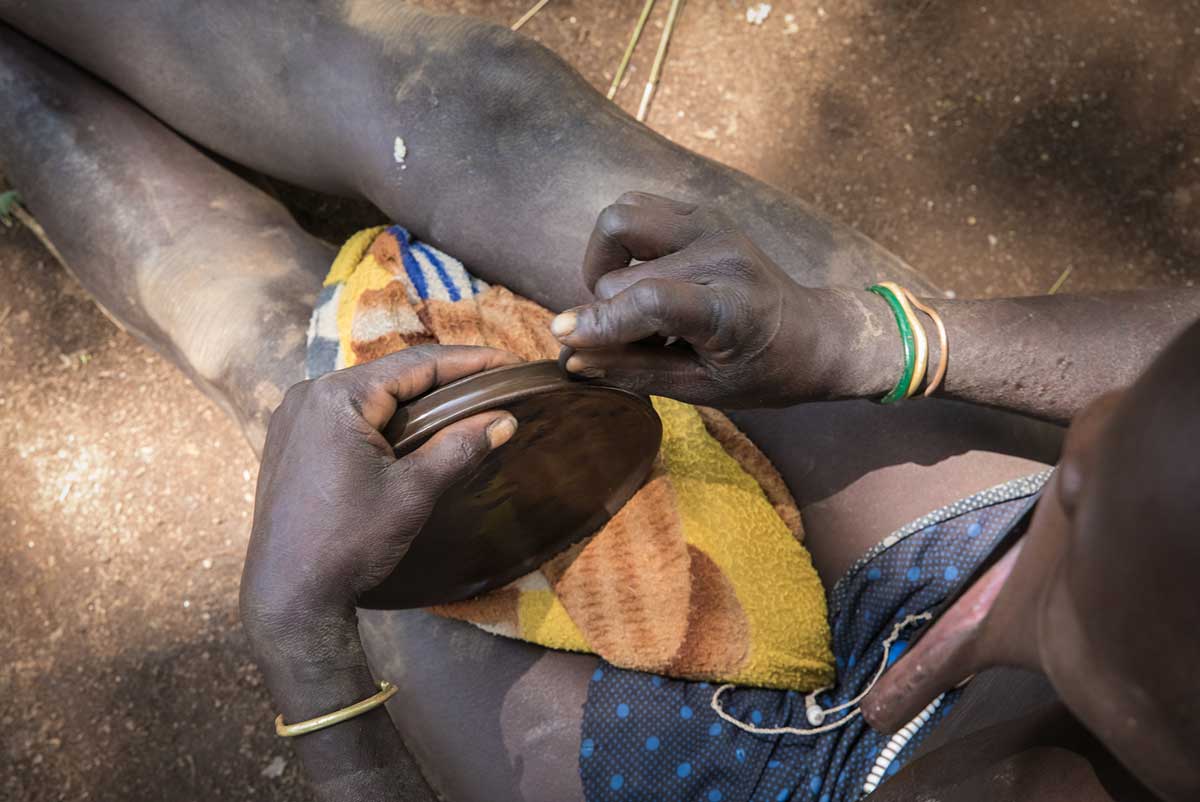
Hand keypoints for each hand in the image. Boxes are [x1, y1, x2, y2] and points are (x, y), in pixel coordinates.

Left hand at [239, 346, 519, 673]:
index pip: (417, 363)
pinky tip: (412, 428)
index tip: (511, 362)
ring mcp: (294, 417)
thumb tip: (506, 420)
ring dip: (414, 397)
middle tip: (493, 382)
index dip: (470, 361)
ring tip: (462, 401)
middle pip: (391, 374)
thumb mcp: (413, 492)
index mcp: (338, 396)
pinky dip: (384, 416)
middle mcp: (310, 394)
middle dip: (445, 377)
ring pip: (369, 393)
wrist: (289, 594)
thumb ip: (460, 446)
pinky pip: (347, 414)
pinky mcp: (290, 442)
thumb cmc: (350, 541)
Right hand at [550, 192, 877, 406]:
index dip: (600, 321)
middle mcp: (722, 253)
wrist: (813, 335)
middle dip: (608, 310)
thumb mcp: (701, 389)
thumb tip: (571, 355)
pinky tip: (642, 278)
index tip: (563, 337)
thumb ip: (634, 369)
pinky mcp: (701, 210)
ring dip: (606, 262)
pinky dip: (622, 244)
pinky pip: (634, 208)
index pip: (650, 302)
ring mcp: (712, 222)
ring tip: (628, 301)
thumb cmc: (760, 372)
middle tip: (631, 339)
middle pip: (622, 272)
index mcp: (732, 307)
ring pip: (619, 219)